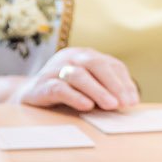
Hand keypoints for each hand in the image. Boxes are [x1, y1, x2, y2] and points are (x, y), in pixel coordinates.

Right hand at [8, 47, 139, 112]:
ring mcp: (54, 69)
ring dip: (97, 91)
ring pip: (79, 75)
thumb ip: (106, 89)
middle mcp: (70, 57)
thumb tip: (130, 101)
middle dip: (113, 85)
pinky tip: (86, 106)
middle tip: (124, 103)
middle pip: (95, 65)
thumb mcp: (88, 87)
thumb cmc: (66, 92)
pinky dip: (75, 97)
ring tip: (111, 106)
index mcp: (84, 55)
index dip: (124, 82)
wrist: (29, 95)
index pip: (110, 64)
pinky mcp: (42, 85)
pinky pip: (60, 88)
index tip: (133, 101)